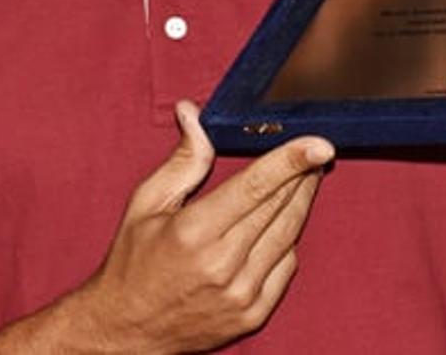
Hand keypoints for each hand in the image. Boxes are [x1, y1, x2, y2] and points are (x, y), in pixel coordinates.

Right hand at [77, 100, 332, 351]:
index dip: (291, 161)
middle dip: (301, 175)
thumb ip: (181, 160)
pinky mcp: (252, 315)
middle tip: (313, 153)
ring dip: (301, 203)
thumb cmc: (132, 263)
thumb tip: (193, 113)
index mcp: (193, 233)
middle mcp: (222, 266)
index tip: (320, 143)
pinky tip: (281, 224)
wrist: (125, 332)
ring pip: (289, 235)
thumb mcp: (146, 205)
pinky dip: (288, 241)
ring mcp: (241, 294)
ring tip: (306, 179)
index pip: (255, 187)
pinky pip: (286, 267)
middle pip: (278, 207)